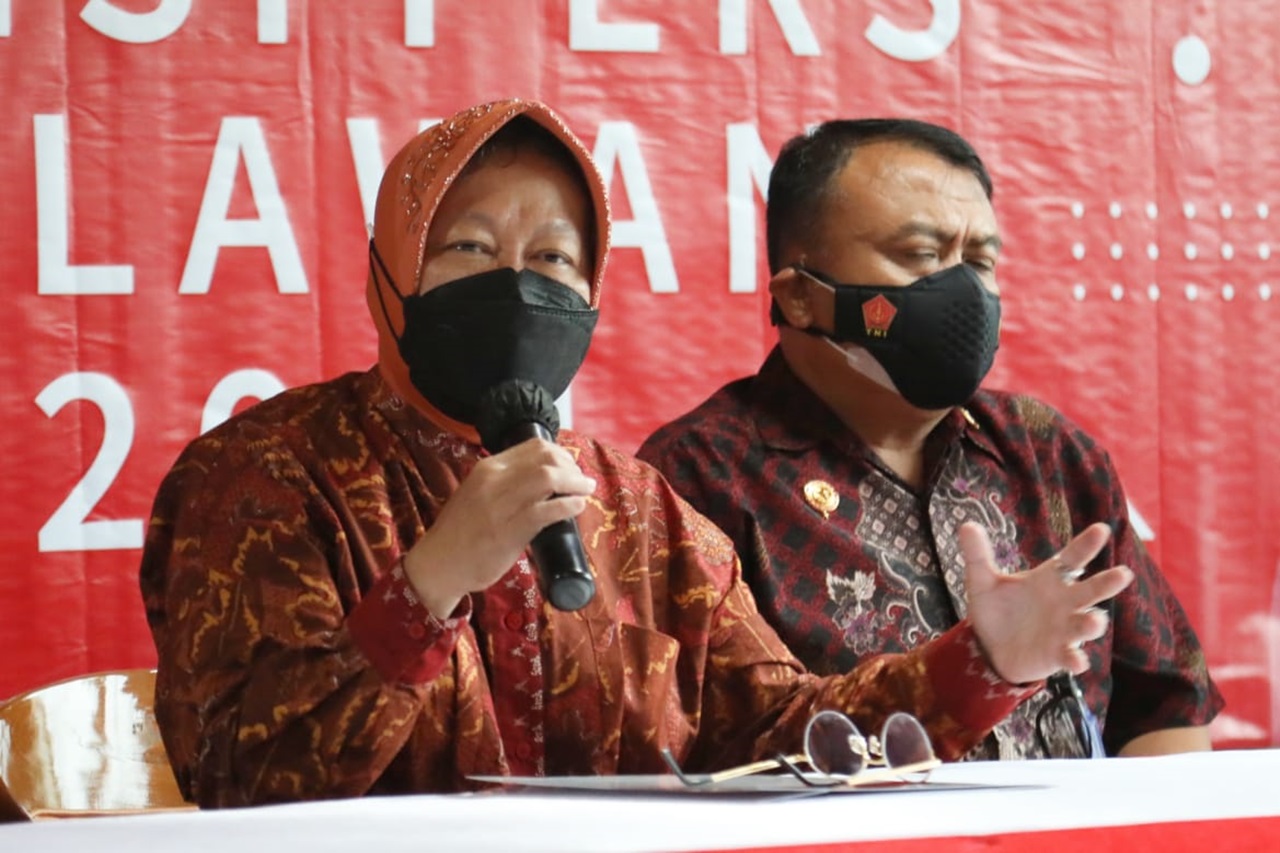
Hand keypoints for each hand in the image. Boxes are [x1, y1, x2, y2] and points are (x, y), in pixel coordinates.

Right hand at [402, 438, 596, 617]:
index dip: (561, 454)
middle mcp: (493, 480)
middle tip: (582, 482)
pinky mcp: (508, 532)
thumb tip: (545, 479)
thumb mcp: (479, 494)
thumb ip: (506, 483)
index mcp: (488, 468)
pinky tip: (577, 507)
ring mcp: (500, 506)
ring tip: (586, 492)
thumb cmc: (462, 531)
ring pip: (548, 479)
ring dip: (575, 483)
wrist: (438, 564)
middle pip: (546, 459)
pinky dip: (569, 505)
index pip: (534, 446)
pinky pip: (546, 511)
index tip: (571, 468)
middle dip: (572, 468)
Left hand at [960, 521, 1133, 684]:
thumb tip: (967, 525)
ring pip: (1086, 624)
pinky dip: (1075, 658)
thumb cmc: (996, 609)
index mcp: (1049, 579)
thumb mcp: (982, 581)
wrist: (990, 647)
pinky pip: (1071, 656)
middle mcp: (1064, 603)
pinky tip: (1076, 661)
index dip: (1086, 545)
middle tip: (1123, 574)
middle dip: (1106, 583)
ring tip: (1094, 620)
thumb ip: (977, 555)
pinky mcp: (1057, 654)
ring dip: (1092, 623)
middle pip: (1090, 591)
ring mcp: (1064, 629)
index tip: (1101, 529)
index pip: (1071, 558)